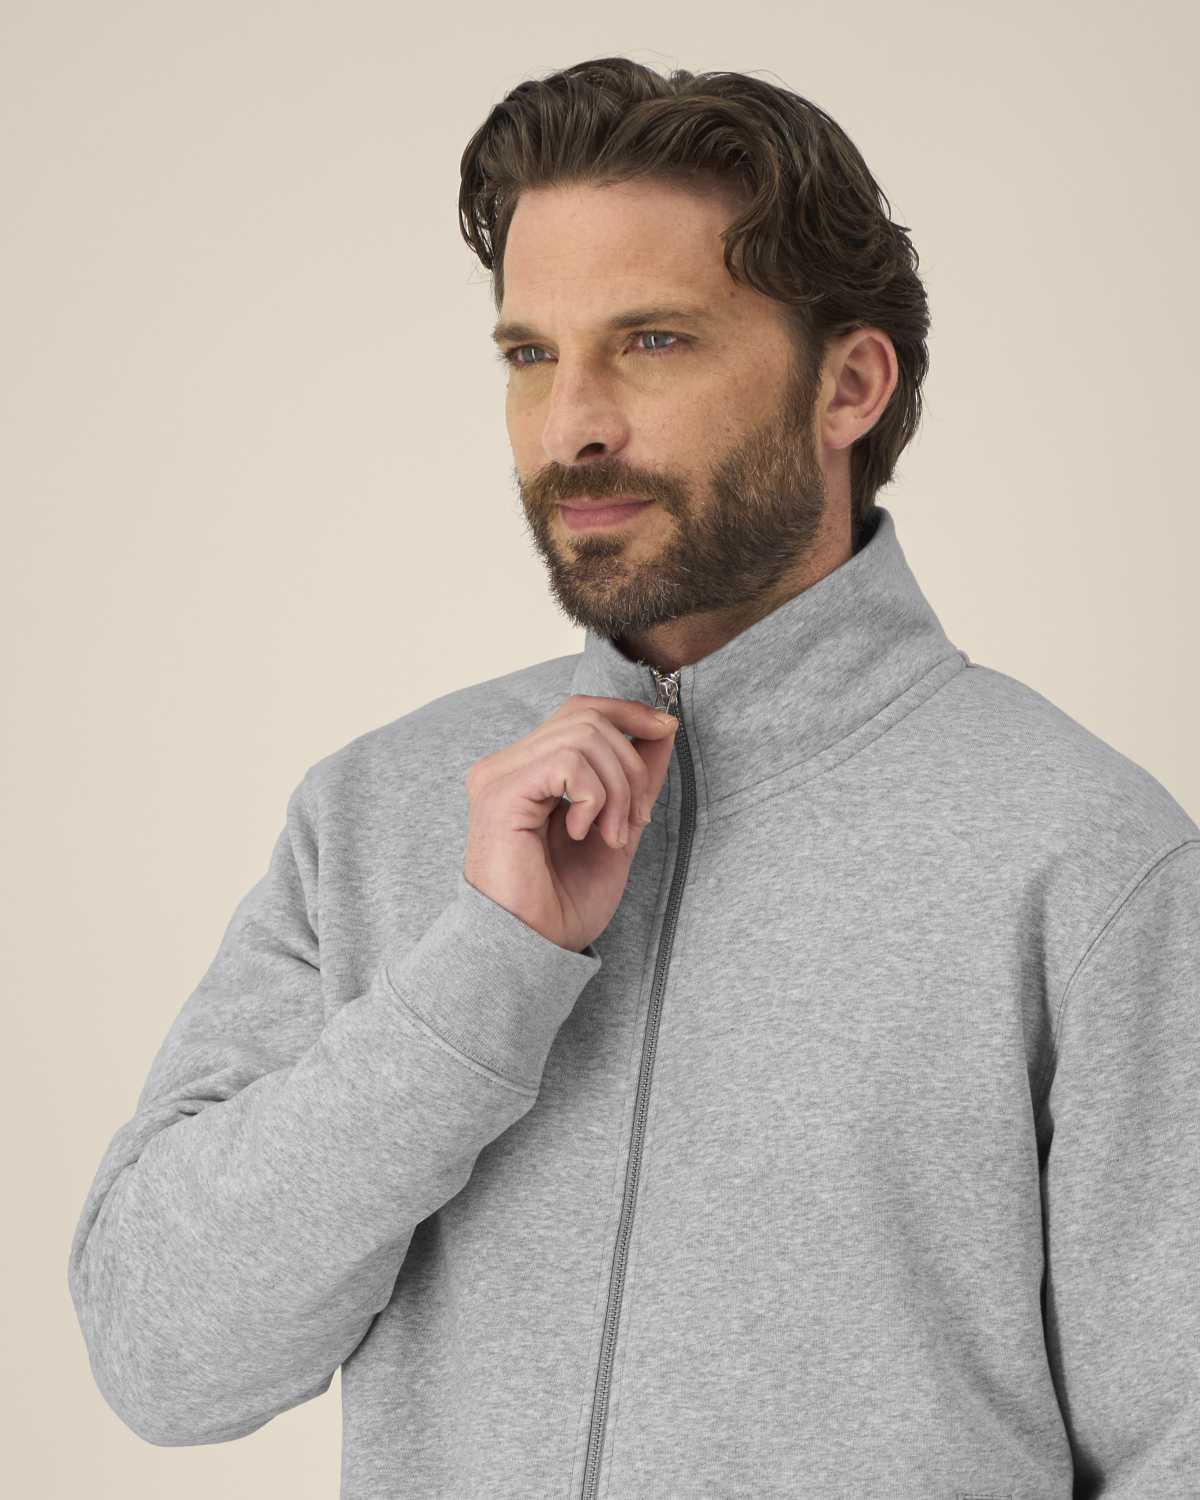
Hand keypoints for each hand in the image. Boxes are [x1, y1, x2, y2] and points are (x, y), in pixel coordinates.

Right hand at [463, 694, 677, 951]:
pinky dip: (595, 796)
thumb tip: (662, 730)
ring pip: (584, 736)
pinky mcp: (501, 792)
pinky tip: (583, 833)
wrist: (531, 951)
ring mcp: (499, 776)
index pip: (579, 711)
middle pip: (586, 716)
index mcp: (527, 771)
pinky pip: (570, 762)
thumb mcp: (617, 831)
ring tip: (610, 836)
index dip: (628, 713)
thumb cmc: (562, 906)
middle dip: (630, 765)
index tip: (667, 730)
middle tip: (633, 820)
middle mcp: (506, 765)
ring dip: (617, 789)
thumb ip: (634, 782)